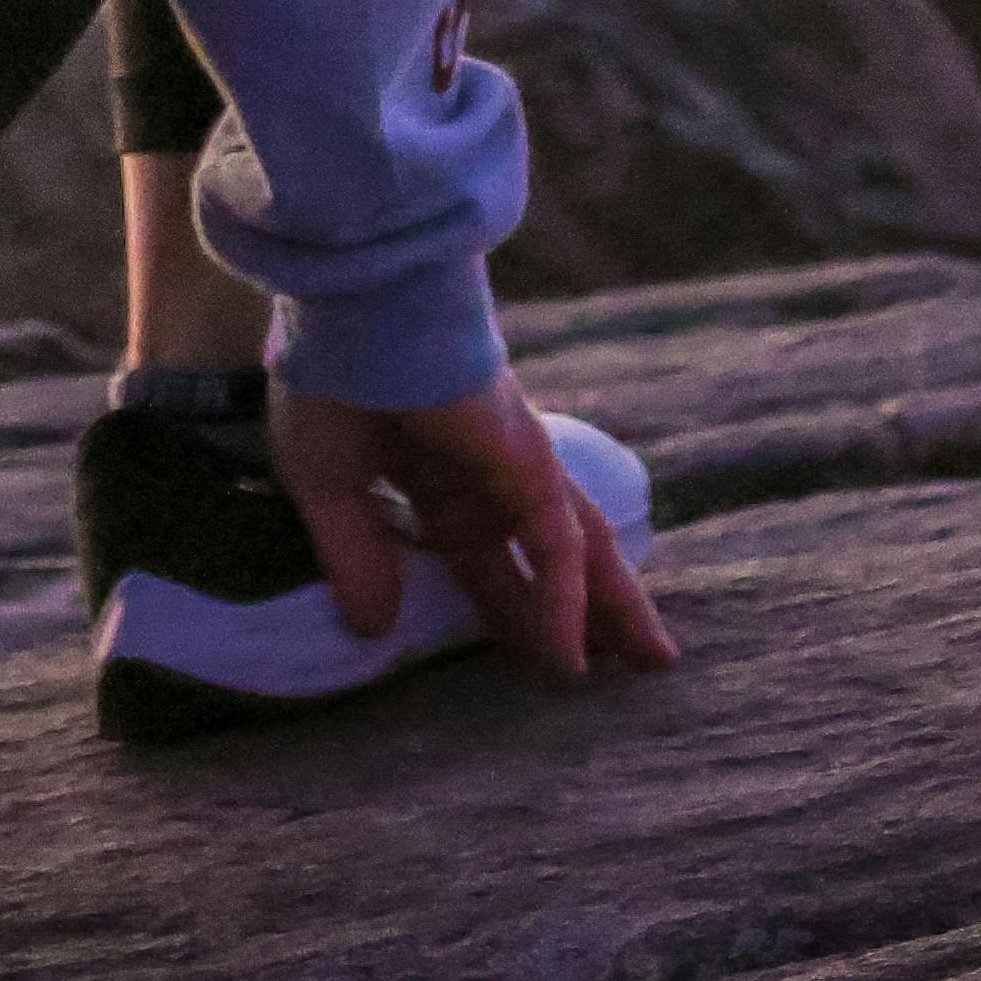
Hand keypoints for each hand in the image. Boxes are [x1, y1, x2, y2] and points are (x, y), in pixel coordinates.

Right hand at [271, 371, 681, 682]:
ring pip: (581, 551)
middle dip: (589, 613)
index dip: (511, 610)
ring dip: (613, 610)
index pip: (487, 558)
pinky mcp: (527, 463)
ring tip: (652, 665)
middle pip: (555, 557)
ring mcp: (517, 465)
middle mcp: (492, 474)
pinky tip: (568, 658)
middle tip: (624, 668)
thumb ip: (355, 555)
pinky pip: (557, 548)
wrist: (354, 312)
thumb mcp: (328, 486)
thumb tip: (372, 631)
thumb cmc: (331, 379)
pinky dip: (564, 604)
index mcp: (442, 474)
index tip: (532, 665)